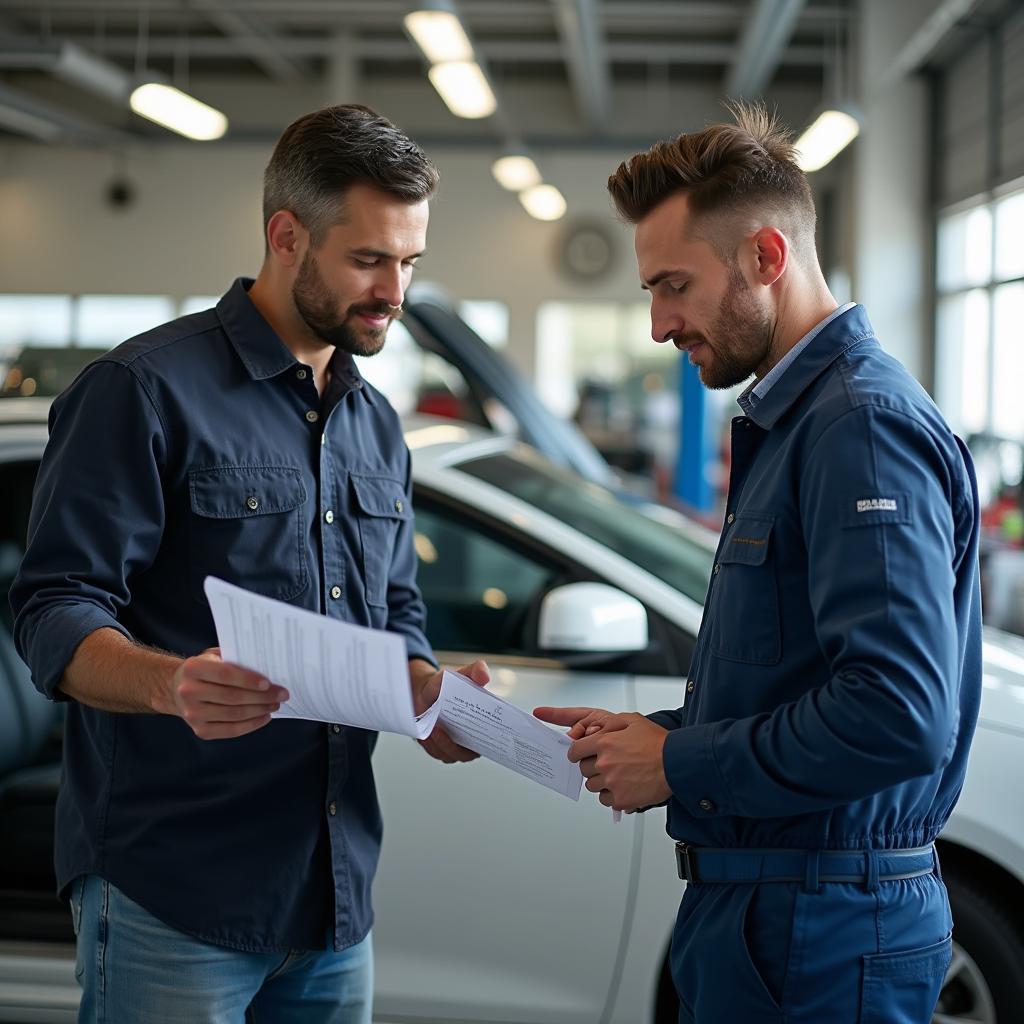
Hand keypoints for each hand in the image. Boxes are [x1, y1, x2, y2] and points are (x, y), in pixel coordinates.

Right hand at [169, 647, 288, 739]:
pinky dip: (251, 725)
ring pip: (234, 715)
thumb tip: (266, 665)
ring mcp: (193, 714)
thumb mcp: (213, 656)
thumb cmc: (204, 669)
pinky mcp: (200, 730)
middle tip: (282, 695)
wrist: (177, 689)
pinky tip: (264, 717)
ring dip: (260, 710)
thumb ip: (234, 658)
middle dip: (262, 697)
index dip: (248, 680)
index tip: (269, 683)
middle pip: (232, 697)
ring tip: (275, 704)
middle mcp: (189, 692)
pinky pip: (231, 730)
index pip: (225, 674)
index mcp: (192, 669)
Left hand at [410, 658, 489, 763]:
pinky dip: (431, 745)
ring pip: (450, 755)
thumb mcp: (462, 673)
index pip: (492, 739)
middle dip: (454, 746)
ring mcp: (455, 746)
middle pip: (468, 753)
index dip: (488, 742)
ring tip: (433, 728)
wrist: (425, 691)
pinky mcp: (440, 748)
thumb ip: (475, 670)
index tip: (474, 735)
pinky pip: (437, 753)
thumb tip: (484, 676)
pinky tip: (426, 733)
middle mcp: (471, 739)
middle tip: (442, 730)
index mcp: (484, 723)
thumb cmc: (448, 685)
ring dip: (440, 744)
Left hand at [534, 706, 670, 811]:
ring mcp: (612, 783)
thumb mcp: (633, 720)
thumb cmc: (658, 743)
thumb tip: (596, 729)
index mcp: (604, 743)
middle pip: (583, 769)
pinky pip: (605, 800)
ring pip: (593, 786)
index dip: (577, 752)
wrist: (676, 763)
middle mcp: (605, 764)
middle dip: (592, 766)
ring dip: (601, 781)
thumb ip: (611, 723)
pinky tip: (622, 787)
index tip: (579, 755)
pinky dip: (611, 795)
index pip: (575, 751)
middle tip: (606, 764)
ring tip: (617, 776)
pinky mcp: (621, 800)